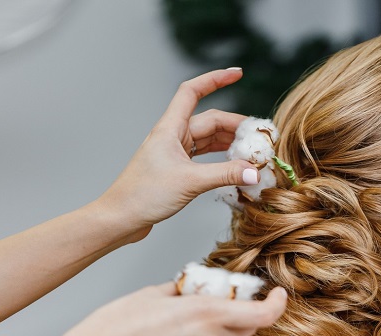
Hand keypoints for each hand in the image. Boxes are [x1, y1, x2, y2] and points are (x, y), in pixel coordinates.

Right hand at [42, 283, 286, 335]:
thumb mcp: (157, 292)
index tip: (277, 296)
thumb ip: (187, 290)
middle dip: (239, 317)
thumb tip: (199, 287)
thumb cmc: (118, 322)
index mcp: (207, 313)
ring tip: (178, 331)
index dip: (276, 304)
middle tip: (216, 307)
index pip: (261, 314)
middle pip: (244, 330)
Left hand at [96, 68, 258, 240]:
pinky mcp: (176, 169)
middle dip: (236, 126)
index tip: (237, 73)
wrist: (121, 217)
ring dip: (230, 143)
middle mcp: (172, 136)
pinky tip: (235, 165)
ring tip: (252, 152)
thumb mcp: (190, 182)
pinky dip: (221, 159)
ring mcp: (174, 152)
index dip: (215, 79)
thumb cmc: (144, 195)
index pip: (192, 92)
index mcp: (170, 128)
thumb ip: (225, 174)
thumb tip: (254, 172)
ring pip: (208, 139)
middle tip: (259, 138)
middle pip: (209, 120)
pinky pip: (204, 157)